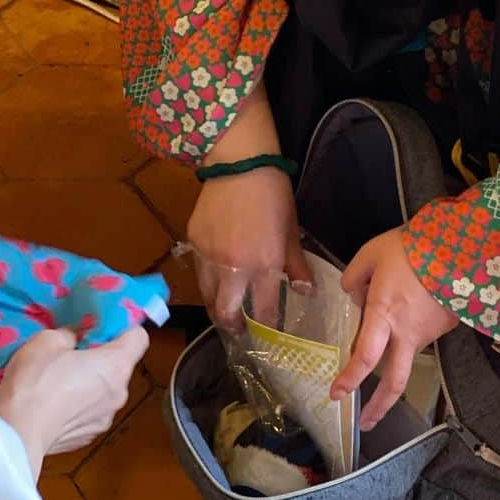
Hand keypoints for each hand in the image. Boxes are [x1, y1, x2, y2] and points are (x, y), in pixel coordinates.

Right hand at [0, 326, 148, 478]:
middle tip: (71, 355)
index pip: (139, 338)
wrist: (17, 434)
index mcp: (116, 365)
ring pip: (104, 392)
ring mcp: (106, 418)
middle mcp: (119, 393)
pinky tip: (52, 406)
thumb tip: (72, 340)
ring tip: (57, 384)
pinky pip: (89, 413)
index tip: (103, 329)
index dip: (123, 330)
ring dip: (89, 385)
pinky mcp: (89, 436)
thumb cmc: (35, 384)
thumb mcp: (47, 340)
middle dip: (100, 358)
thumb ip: (68, 335)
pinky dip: (77, 407)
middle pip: (120, 366)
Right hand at [187, 168, 309, 331]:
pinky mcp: (193, 243)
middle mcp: (234, 267)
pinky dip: (207, 282)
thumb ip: (297, 266)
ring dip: (216, 309)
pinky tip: (215, 283)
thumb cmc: (274, 196)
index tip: (269, 334)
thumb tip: (306, 293)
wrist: (240, 165)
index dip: (266, 326)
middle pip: (226, 312)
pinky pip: (198, 273)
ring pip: (207, 297)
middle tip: (240, 331)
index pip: (264, 310)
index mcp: (264, 264)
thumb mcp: (292, 231)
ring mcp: (209, 256)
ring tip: (225, 313)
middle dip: (233, 327)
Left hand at [331, 227, 458, 430]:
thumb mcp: (372, 253)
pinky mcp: (448, 325)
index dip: (349, 380)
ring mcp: (431, 331)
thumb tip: (354, 295)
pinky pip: (423, 330)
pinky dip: (415, 322)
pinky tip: (417, 296)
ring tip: (397, 306)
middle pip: (394, 382)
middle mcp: (408, 332)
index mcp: (384, 315)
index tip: (336, 394)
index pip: (364, 358)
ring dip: (397, 345)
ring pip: (408, 350)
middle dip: (379, 408)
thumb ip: (354, 277)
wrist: (463, 245)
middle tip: (366, 423)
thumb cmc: (414, 247)